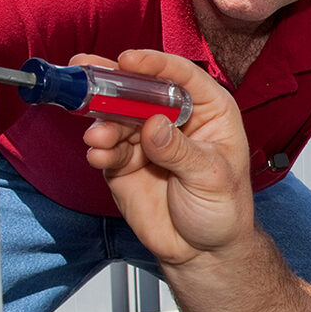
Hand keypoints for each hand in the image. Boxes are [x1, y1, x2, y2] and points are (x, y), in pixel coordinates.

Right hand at [78, 50, 253, 266]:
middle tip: (86, 73)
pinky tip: (99, 154)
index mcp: (209, 110)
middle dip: (112, 81)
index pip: (182, 76)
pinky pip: (107, 149)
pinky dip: (99, 149)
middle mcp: (175, 119)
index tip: (129, 60)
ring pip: (117, 117)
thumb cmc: (224, 209)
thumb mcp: (212, 177)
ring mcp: (146, 139)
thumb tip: (153, 125)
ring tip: (99, 137)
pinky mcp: (125, 163)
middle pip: (141, 90)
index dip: (155, 64)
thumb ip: (180, 151)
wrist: (203, 252)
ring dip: (102, 122)